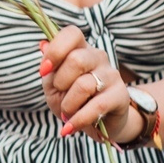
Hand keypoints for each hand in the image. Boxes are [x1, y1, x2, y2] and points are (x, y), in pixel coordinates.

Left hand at [39, 27, 144, 143]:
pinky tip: (69, 128)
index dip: (55, 50)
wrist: (97, 124)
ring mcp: (111, 75)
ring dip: (68, 105)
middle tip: (60, 95)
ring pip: (84, 85)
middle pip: (76, 59)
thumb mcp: (54, 86)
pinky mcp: (120, 95)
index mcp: (81, 49)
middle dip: (60, 82)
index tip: (44, 71)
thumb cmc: (72, 100)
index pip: (72, 33)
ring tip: (67, 114)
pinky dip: (78, 119)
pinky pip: (96, 106)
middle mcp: (98, 57)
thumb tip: (43, 45)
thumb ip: (49, 68)